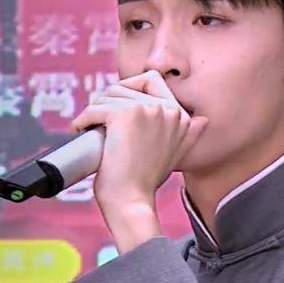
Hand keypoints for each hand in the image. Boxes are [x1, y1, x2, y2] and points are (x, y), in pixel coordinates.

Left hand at [70, 70, 207, 221]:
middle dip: (107, 102)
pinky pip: (94, 108)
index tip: (115, 114)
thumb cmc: (145, 183)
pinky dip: (82, 120)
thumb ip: (187, 134)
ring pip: (107, 95)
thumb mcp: (174, 155)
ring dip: (93, 111)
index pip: (151, 79)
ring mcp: (147, 110)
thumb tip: (202, 121)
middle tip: (100, 123)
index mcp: (181, 116)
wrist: (132, 202)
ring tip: (92, 131)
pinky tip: (81, 131)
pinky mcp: (125, 114)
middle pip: (124, 85)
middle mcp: (168, 109)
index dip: (128, 92)